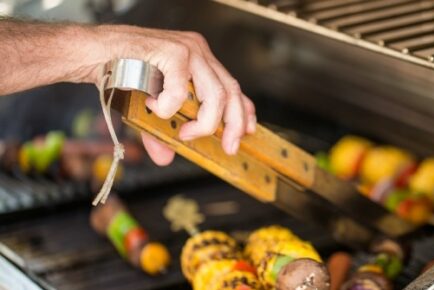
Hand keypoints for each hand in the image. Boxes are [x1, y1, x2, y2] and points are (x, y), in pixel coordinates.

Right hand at [96, 26, 256, 165]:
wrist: (90, 53)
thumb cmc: (120, 74)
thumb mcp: (148, 109)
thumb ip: (161, 132)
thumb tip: (166, 158)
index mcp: (199, 61)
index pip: (232, 86)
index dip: (244, 110)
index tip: (248, 131)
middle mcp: (198, 52)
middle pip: (231, 91)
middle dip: (234, 124)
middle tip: (228, 146)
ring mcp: (187, 49)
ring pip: (215, 94)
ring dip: (204, 122)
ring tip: (184, 134)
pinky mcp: (172, 51)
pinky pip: (181, 90)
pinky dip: (169, 107)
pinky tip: (155, 107)